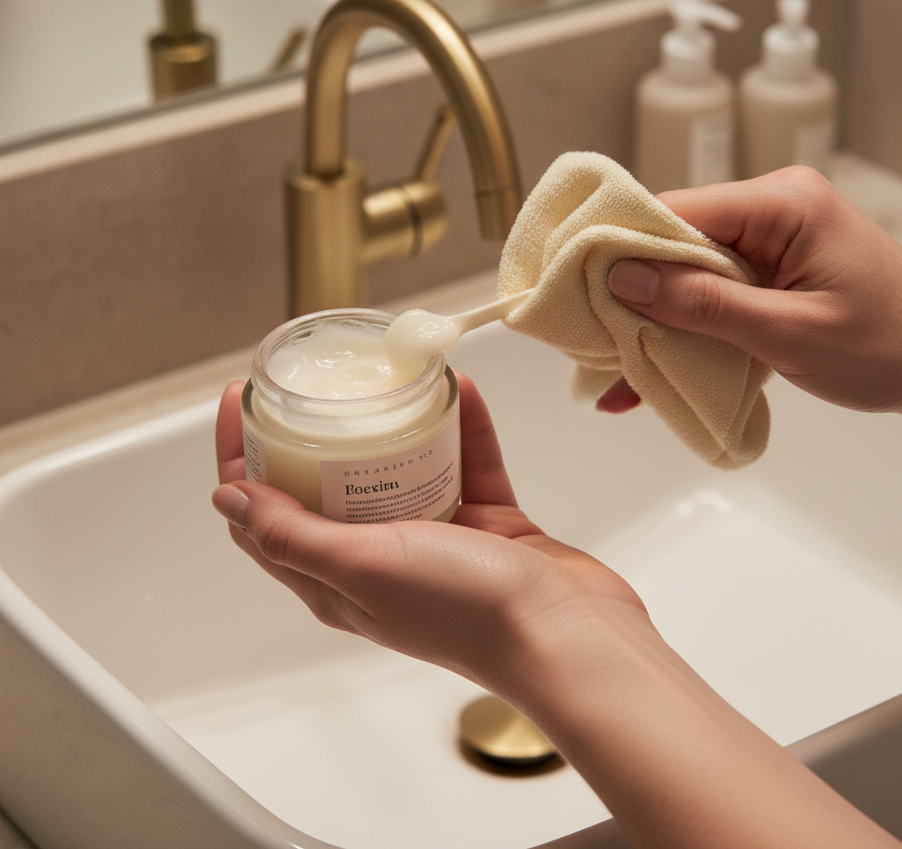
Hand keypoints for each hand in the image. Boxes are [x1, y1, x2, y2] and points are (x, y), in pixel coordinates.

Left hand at [212, 372, 648, 697]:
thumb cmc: (462, 611)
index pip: (264, 517)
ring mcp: (433, 540)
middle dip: (311, 430)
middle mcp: (378, 560)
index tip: (242, 399)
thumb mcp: (363, 566)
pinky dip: (461, 429)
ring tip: (386, 379)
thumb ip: (295, 534)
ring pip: (397, 469)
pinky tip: (460, 392)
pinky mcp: (483, 524)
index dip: (242, 459)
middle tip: (310, 380)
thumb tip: (227, 500)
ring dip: (391, 425)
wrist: (564, 632)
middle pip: (326, 486)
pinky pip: (463, 462)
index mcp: (335, 580)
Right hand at [605, 166, 901, 431]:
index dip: (622, 248)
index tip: (576, 288)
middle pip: (676, 240)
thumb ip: (704, 305)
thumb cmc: (892, 346)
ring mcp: (772, 239)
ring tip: (611, 368)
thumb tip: (625, 281)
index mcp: (782, 203)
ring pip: (689, 271)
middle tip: (586, 338)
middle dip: (632, 292)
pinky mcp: (772, 270)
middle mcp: (772, 208)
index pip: (677, 211)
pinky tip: (653, 369)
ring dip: (654, 318)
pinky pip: (714, 292)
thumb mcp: (789, 332)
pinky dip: (687, 328)